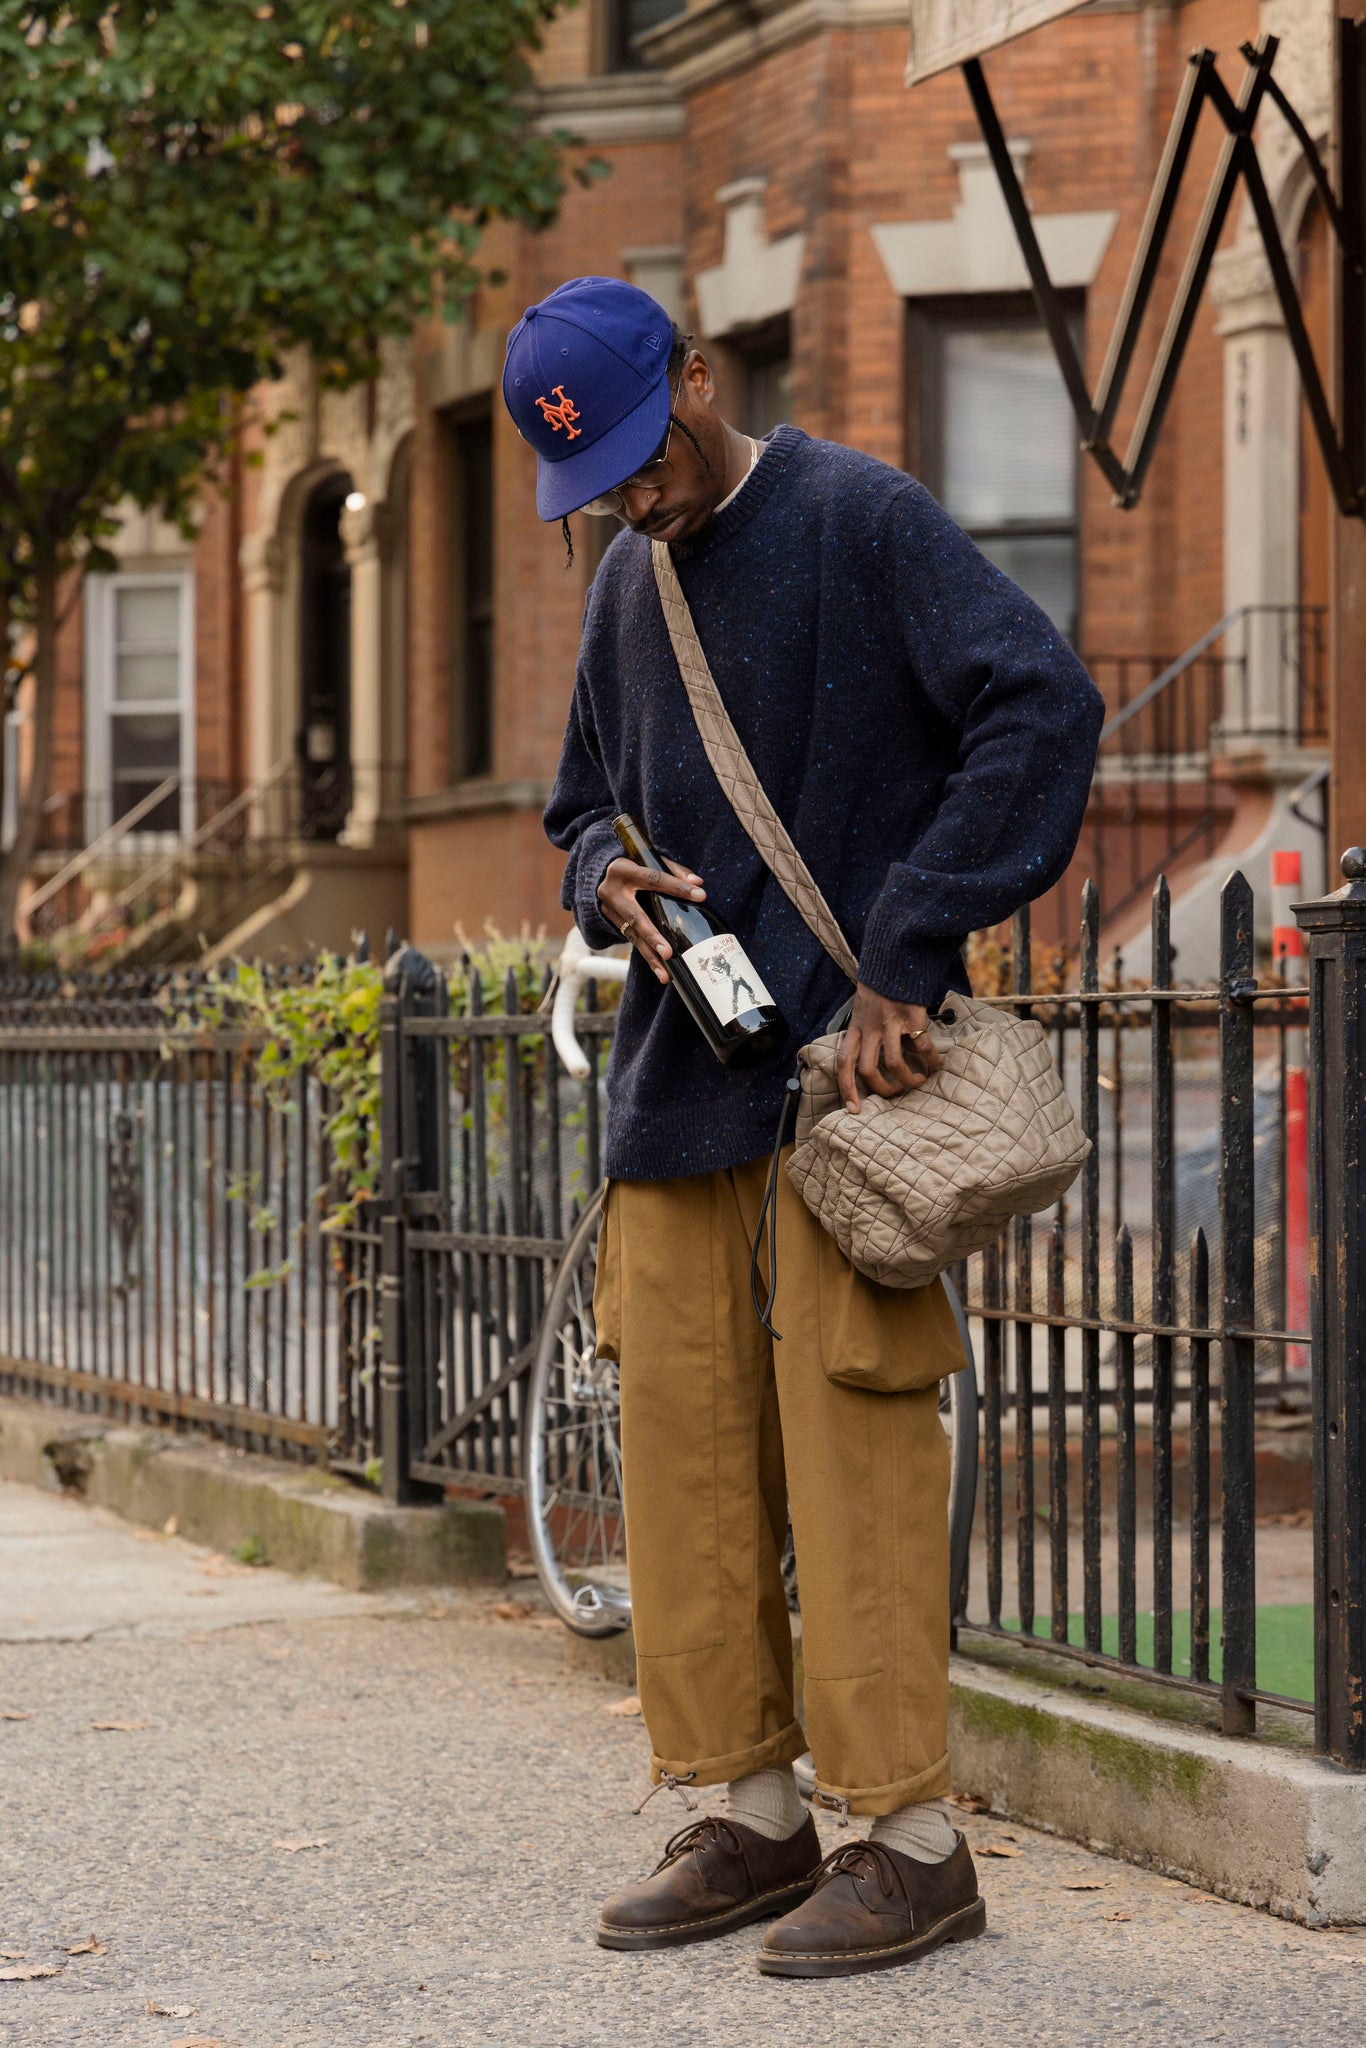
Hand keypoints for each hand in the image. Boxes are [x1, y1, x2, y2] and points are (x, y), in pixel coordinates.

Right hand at [597, 856, 705, 984]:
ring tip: (666, 974)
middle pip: (635, 917)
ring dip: (650, 956)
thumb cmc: (635, 865)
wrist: (600, 873)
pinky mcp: (612, 922)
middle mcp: (612, 891)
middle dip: (652, 936)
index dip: (676, 887)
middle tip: (668, 953)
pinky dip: (648, 955)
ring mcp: (609, 910)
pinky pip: (632, 941)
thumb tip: (698, 884)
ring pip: (633, 936)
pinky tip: (661, 970)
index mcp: (623, 870)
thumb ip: (674, 870)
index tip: (700, 896)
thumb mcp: (650, 861)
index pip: (653, 878)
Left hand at [836, 984, 941, 1114]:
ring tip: (918, 1081)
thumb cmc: (878, 991)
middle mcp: (869, 1029)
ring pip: (894, 1063)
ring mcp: (890, 1024)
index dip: (847, 1088)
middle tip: (897, 1091)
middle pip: (868, 1070)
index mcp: (856, 1029)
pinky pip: (922, 1047)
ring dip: (908, 1078)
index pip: (844, 1063)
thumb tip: (869, 1064)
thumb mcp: (861, 1012)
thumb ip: (864, 1035)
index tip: (854, 1109)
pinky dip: (931, 1060)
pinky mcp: (911, 1018)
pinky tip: (936, 1065)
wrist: (895, 963)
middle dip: (883, 1088)